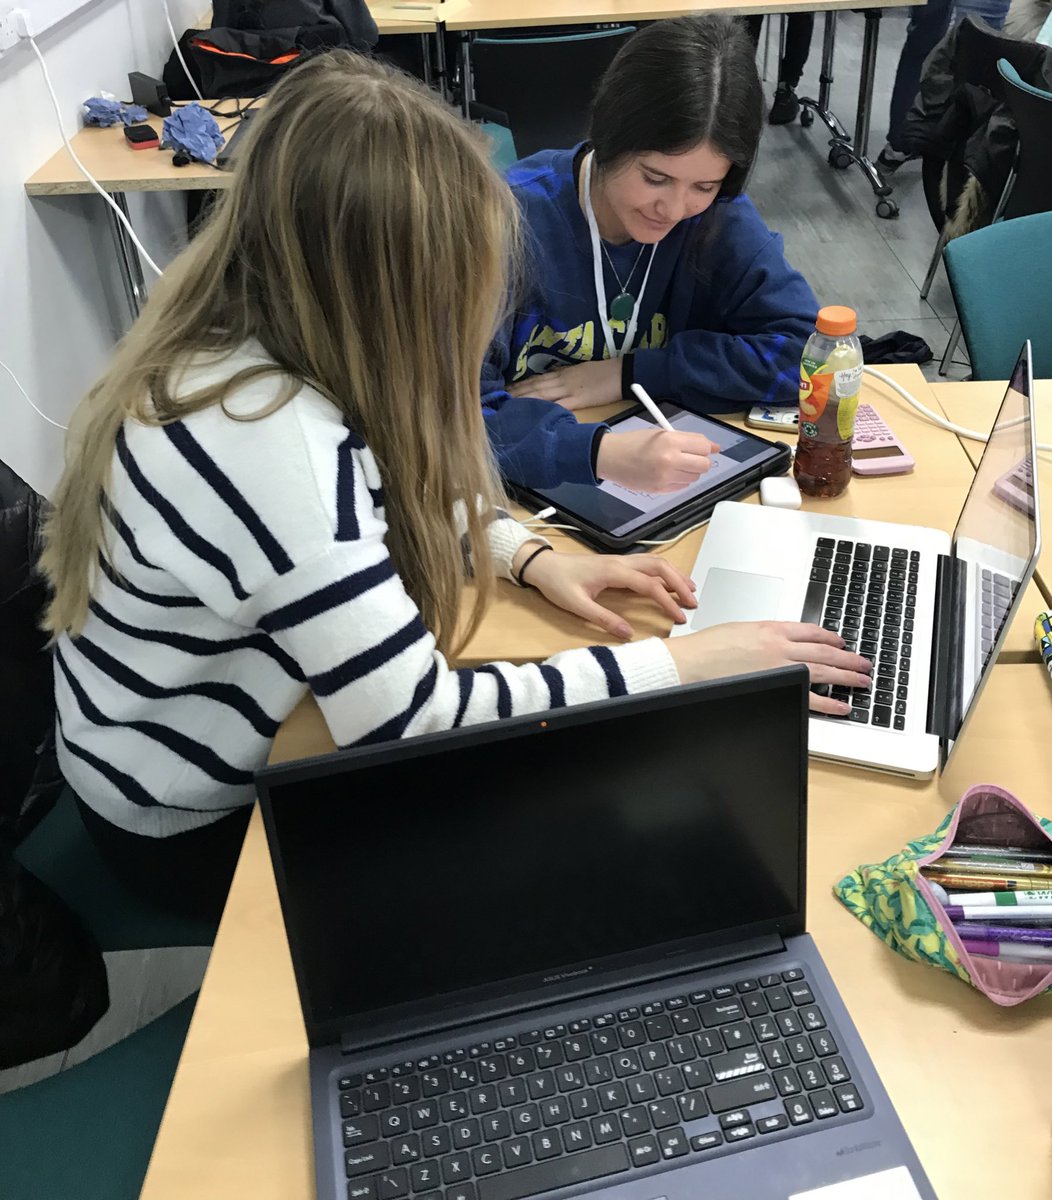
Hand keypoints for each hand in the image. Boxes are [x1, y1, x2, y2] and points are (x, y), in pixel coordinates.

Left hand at [506, 359, 621, 409]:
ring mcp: (569, 390)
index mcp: (563, 373)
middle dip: (517, 393)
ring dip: (525, 399)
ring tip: (509, 404)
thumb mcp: (581, 370)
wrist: (622, 372)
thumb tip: (552, 378)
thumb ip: (566, 375)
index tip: (507, 389)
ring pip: (542, 394)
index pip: (537, 379)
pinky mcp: (579, 400)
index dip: (521, 384)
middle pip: (535, 387)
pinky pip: (559, 405)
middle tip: (500, 398)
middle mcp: (562, 380)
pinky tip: (534, 413)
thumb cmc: (604, 371)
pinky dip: (545, 409)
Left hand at [515, 547, 696, 639]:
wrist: (543, 565)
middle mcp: (621, 562)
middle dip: (679, 583)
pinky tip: (668, 581)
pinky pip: (646, 564)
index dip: (667, 602)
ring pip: (655, 562)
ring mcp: (619, 560)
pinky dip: (662, 572)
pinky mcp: (616, 563)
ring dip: (674, 574)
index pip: (650, 585)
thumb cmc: (558, 583)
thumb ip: (604, 619)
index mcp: (614, 571)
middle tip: (693, 602)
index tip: (679, 617)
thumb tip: (627, 633)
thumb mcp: (577, 606)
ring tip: (690, 589)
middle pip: (659, 567)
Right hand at [596, 428, 718, 493]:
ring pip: (694, 477)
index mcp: (670, 441)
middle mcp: (670, 460)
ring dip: (690, 471)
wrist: (610, 458)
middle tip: (690, 457)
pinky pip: (682, 486)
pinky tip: (667, 473)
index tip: (706, 448)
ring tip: (674, 464)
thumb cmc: (634, 442)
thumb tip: (714, 448)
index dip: (706, 448)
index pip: (704, 447)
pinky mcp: (660, 489)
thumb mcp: (661, 433)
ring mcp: (665, 477)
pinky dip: (680, 480)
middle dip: (701, 461)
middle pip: (704, 465)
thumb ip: (688, 440)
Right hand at [665, 621, 872, 715]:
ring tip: (862, 681)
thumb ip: (761, 636)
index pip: (811, 631)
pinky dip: (830, 702)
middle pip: (825, 651)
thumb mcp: (739, 630)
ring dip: (847, 676)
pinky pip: (811, 696)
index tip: (840, 642)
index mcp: (771, 628)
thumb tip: (773, 642)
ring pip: (825, 671)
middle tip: (864, 663)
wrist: (692, 662)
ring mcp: (782, 667)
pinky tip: (842, 705)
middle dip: (848, 658)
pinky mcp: (778, 687)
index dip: (830, 638)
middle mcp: (781, 646)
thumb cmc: (706, 648)